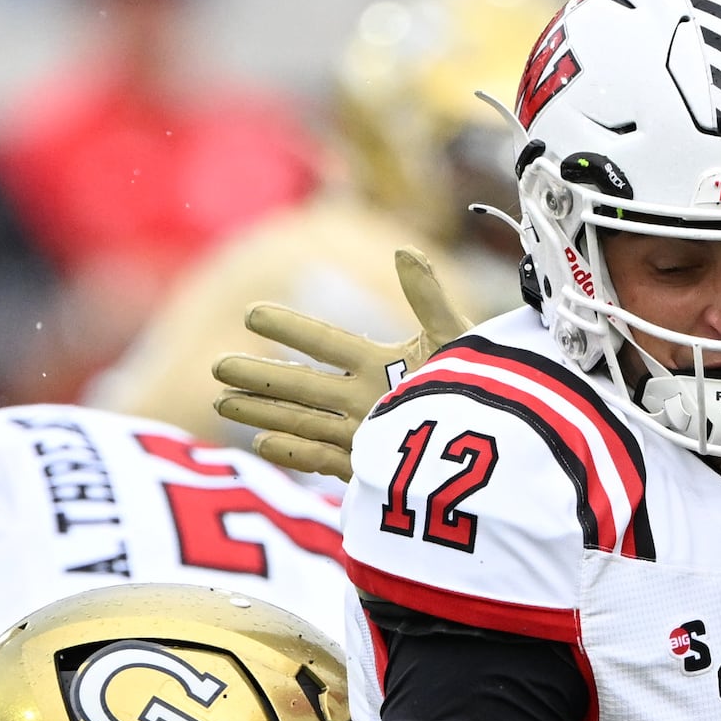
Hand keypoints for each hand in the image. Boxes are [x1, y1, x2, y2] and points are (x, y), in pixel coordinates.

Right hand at [211, 247, 471, 478]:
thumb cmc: (483, 388)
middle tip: (218, 365)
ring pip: (302, 420)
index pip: (325, 342)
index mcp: (380, 365)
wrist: (502, 442)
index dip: (290, 328)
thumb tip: (403, 251)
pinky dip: (294, 451)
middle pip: (301, 385)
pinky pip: (324, 460)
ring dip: (263, 410)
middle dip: (260, 375)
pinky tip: (260, 442)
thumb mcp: (453, 340)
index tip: (251, 314)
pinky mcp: (369, 469)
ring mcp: (362, 435)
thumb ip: (427, 298)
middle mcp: (362, 399)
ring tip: (223, 402)